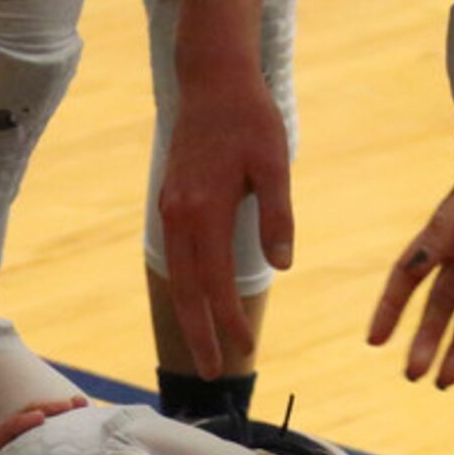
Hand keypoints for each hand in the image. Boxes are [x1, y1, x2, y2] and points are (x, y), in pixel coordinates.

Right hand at [159, 63, 293, 375]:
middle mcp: (179, 216)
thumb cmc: (249, 118)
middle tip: (214, 374)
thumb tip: (282, 264)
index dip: (230, 320)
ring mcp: (171, 210)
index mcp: (204, 211)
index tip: (247, 348)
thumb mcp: (274, 162)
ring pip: (177, 277)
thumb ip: (277, 215)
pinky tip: (198, 304)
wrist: (211, 79)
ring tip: (205, 348)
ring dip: (191, 316)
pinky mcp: (171, 202)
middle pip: (186, 291)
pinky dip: (185, 288)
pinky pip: (176, 258)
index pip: (216, 282)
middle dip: (200, 335)